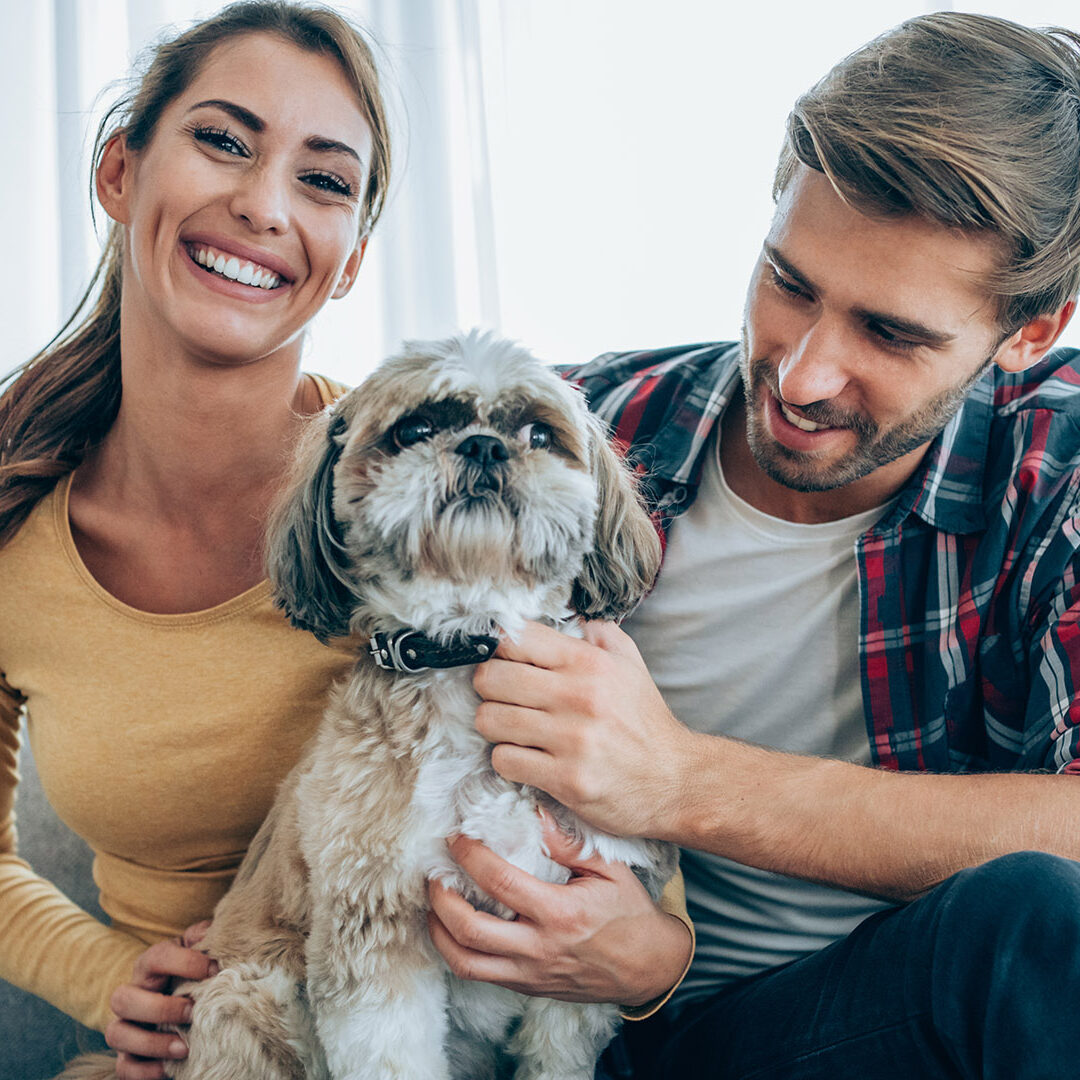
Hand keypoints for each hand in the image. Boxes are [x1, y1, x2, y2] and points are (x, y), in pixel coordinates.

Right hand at [106, 921, 216, 1079]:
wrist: (184, 1010)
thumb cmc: (192, 977)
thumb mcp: (199, 954)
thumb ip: (206, 939)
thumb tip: (215, 928)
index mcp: (150, 967)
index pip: (156, 957)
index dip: (184, 961)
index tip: (213, 969)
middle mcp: (132, 995)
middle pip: (123, 998)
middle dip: (159, 1007)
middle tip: (192, 1011)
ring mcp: (126, 1027)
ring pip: (116, 1034)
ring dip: (150, 1042)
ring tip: (185, 1047)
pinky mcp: (128, 1056)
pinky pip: (123, 1067)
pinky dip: (143, 1071)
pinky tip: (169, 1068)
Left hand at [427, 818, 691, 1007]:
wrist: (649, 968)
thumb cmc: (630, 914)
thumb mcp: (611, 870)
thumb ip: (570, 843)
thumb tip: (536, 812)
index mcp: (560, 915)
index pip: (500, 884)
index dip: (470, 857)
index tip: (456, 837)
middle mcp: (538, 949)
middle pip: (469, 930)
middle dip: (441, 897)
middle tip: (434, 871)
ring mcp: (529, 974)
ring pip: (464, 962)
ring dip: (439, 930)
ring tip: (435, 900)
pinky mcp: (526, 987)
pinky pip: (479, 974)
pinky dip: (456, 950)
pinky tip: (452, 927)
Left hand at [473, 620, 696, 839]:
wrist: (675, 780)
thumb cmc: (645, 722)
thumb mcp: (631, 665)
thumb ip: (601, 635)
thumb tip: (575, 620)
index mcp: (589, 662)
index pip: (515, 638)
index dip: (498, 647)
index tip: (502, 660)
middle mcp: (578, 696)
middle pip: (491, 678)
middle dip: (489, 688)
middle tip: (503, 697)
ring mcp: (571, 740)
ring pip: (490, 720)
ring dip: (495, 725)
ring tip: (513, 729)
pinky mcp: (565, 779)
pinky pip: (504, 760)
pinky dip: (508, 760)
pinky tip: (526, 757)